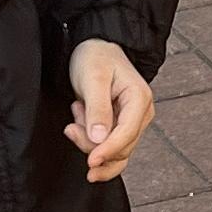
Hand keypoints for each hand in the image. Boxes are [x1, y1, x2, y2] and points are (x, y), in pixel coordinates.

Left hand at [65, 40, 153, 179]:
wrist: (94, 49)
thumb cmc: (96, 57)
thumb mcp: (93, 78)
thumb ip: (97, 109)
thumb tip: (100, 139)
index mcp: (139, 99)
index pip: (127, 134)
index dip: (108, 151)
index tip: (90, 162)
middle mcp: (140, 114)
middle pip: (120, 147)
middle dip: (92, 144)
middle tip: (71, 126)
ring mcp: (131, 122)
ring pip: (113, 151)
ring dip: (88, 140)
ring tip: (77, 113)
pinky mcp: (120, 128)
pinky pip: (107, 147)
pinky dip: (89, 140)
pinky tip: (80, 123)